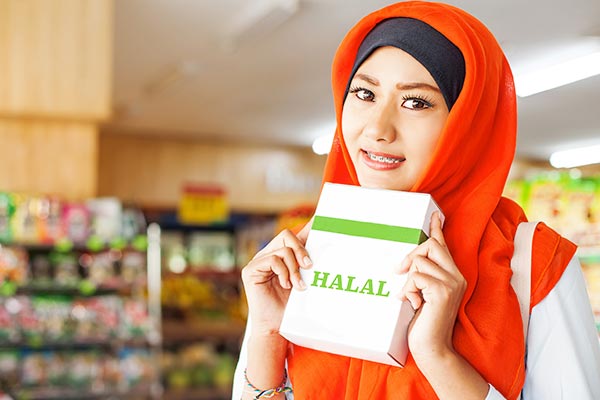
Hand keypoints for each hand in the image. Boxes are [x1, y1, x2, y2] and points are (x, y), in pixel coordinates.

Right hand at [241, 219, 312, 336]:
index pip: (295, 236)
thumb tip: (325, 245)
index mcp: (282, 256)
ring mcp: (258, 262)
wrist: (276, 327)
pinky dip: (283, 272)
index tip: (322, 216)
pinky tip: (285, 285)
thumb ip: (308, 264)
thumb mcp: (304, 280)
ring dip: (294, 267)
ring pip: (282, 249)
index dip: (308, 225)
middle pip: (287, 236)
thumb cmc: (291, 307)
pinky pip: (272, 259)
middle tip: (309, 266)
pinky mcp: (250, 270)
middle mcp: (269, 255)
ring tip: (298, 285)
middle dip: (301, 250)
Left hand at [397, 212, 466, 364]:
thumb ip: (422, 277)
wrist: (432, 349)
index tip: (435, 215)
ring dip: (408, 281)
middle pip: (431, 246)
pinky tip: (412, 304)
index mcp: (453, 275)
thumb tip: (408, 263)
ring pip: (419, 262)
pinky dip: (408, 290)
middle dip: (411, 255)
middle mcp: (456, 276)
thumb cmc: (424, 323)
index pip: (443, 245)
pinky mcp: (443, 292)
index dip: (437, 229)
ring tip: (411, 298)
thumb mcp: (422, 295)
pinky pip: (416, 277)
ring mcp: (452, 283)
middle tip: (399, 272)